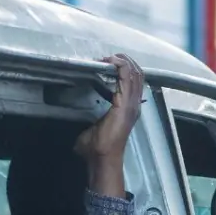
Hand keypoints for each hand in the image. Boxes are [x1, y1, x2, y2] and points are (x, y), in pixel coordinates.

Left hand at [74, 54, 144, 195]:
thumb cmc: (97, 148)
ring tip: (110, 57)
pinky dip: (120, 66)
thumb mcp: (93, 127)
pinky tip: (111, 61)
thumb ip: (90, 120)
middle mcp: (133, 105)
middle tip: (110, 56)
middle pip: (138, 74)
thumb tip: (77, 121)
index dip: (124, 69)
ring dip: (122, 61)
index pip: (134, 82)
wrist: (102, 158)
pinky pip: (127, 78)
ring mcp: (131, 105)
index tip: (108, 63)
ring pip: (135, 73)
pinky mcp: (124, 104)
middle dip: (125, 61)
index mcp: (128, 109)